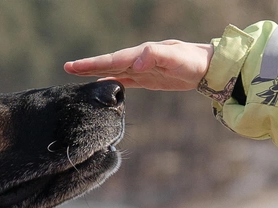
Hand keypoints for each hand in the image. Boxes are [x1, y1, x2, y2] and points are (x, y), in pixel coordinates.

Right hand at [64, 40, 213, 90]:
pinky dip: (111, 81)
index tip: (74, 66)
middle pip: (108, 63)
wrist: (211, 68)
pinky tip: (102, 84)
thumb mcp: (176, 58)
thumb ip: (154, 57)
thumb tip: (134, 64)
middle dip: (88, 66)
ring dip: (95, 72)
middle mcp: (139, 59)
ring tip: (76, 73)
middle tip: (66, 68)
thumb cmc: (194, 61)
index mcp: (142, 54)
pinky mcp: (148, 79)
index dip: (93, 64)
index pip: (113, 60)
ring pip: (113, 70)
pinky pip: (124, 80)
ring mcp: (142, 68)